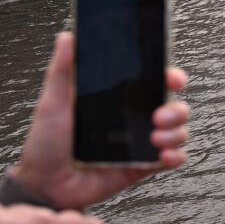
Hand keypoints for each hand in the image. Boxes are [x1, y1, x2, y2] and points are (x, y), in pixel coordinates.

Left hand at [9, 32, 190, 210]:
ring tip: (156, 138)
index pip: (154, 82)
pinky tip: (163, 156)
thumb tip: (66, 37)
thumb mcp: (52, 104)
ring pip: (179, 131)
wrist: (45, 186)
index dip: (170, 77)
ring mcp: (141, 144)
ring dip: (176, 133)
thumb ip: (61, 71)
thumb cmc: (45, 145)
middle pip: (174, 106)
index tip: (171, 78)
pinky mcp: (144, 167)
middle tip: (158, 115)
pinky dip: (175, 156)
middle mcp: (134, 119)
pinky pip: (173, 159)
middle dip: (176, 109)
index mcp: (117, 100)